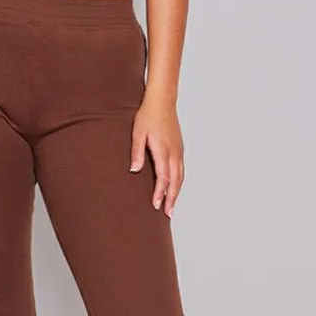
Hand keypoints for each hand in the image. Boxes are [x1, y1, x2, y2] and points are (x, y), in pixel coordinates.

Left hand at [129, 93, 183, 216]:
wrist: (162, 101)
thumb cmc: (147, 115)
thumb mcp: (137, 133)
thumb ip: (136, 152)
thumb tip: (134, 170)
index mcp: (163, 150)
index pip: (163, 177)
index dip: (160, 193)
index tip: (156, 205)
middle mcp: (174, 152)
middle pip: (175, 181)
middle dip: (171, 198)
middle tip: (168, 214)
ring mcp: (179, 151)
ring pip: (180, 176)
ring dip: (177, 192)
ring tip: (171, 206)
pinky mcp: (179, 148)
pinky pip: (181, 170)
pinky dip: (179, 182)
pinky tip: (175, 188)